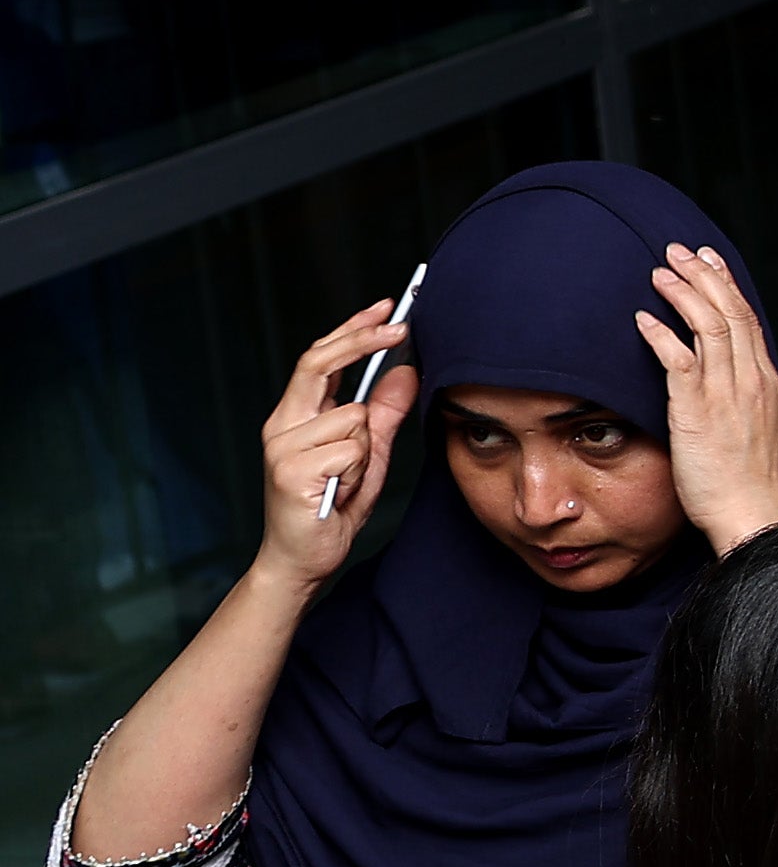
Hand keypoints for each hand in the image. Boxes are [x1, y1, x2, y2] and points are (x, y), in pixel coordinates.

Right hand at [259, 302, 418, 586]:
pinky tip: (341, 491)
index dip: (352, 330)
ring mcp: (281, 447)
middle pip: (320, 363)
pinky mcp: (291, 471)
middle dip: (363, 341)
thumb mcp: (370, 453)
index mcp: (296, 415)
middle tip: (402, 328)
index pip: (320, 358)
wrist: (305, 559)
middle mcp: (282, 424)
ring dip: (366, 448)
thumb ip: (385, 413)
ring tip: (351, 479)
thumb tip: (406, 370)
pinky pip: (350, 450)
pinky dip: (360, 470)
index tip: (387, 308)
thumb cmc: (335, 505)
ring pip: (352, 418)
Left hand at [636, 245, 777, 555]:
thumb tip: (738, 383)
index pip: (748, 320)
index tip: (710, 261)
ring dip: (682, 294)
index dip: (727, 286)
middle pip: (730, 312)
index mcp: (766, 383)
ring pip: (708, 326)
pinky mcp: (697, 412)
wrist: (755, 514)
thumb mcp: (764, 431)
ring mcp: (726, 395)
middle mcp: (750, 381)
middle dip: (704, 275)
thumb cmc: (752, 484)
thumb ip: (750, 400)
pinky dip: (661, 335)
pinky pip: (679, 362)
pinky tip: (643, 319)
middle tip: (679, 251)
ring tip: (659, 273)